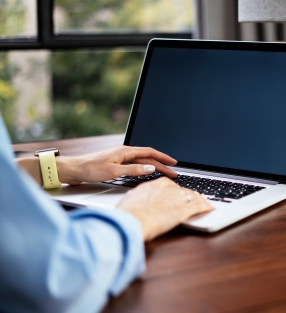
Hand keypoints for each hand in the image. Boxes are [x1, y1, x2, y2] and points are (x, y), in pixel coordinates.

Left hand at [55, 146, 177, 184]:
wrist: (73, 169)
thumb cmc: (90, 169)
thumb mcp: (114, 171)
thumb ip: (134, 169)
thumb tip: (151, 167)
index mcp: (125, 151)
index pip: (150, 152)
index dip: (163, 157)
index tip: (174, 163)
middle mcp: (124, 153)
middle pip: (148, 158)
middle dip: (161, 165)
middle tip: (173, 173)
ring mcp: (120, 158)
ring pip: (142, 162)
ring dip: (154, 167)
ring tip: (164, 173)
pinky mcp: (115, 164)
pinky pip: (135, 165)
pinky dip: (144, 169)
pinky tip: (146, 173)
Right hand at [117, 178, 213, 240]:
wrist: (130, 221)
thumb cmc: (126, 215)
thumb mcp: (130, 201)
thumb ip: (137, 198)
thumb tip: (136, 200)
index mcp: (154, 185)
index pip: (169, 184)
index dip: (175, 190)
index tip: (177, 193)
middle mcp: (167, 189)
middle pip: (182, 190)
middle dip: (188, 194)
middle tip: (193, 198)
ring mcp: (176, 199)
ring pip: (193, 196)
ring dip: (199, 199)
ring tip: (204, 202)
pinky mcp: (183, 211)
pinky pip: (198, 206)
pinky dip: (205, 207)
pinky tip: (209, 207)